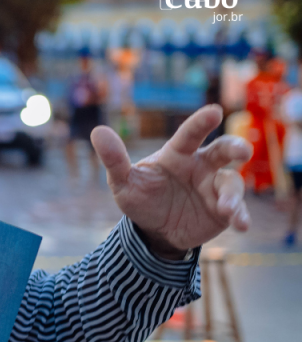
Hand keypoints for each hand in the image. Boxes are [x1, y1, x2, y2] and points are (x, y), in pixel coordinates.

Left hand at [90, 105, 252, 257]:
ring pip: (231, 182)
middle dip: (235, 147)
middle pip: (223, 150)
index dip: (201, 123)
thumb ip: (114, 159)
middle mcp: (201, 166)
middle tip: (242, 151)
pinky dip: (241, 216)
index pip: (189, 135)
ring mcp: (214, 187)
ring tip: (226, 209)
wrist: (153, 230)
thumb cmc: (140, 197)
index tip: (214, 111)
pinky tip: (240, 225)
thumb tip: (97, 131)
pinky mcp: (223, 209)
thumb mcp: (123, 182)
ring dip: (231, 195)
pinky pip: (237, 209)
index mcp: (178, 154)